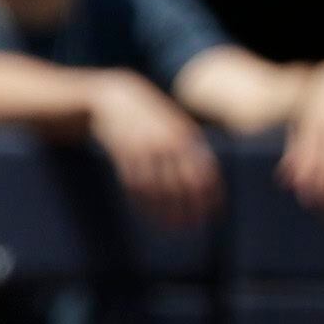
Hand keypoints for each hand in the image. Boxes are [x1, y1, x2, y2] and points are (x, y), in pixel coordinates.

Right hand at [89, 70, 223, 225]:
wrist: (109, 96)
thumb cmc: (145, 114)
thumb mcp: (172, 123)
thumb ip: (188, 146)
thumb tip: (207, 177)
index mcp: (185, 136)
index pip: (206, 172)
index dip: (211, 197)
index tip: (213, 215)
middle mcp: (167, 142)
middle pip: (183, 185)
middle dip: (188, 210)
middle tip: (188, 228)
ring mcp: (144, 147)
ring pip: (158, 188)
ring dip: (163, 211)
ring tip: (168, 226)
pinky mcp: (123, 152)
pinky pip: (135, 183)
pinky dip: (141, 201)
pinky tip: (145, 211)